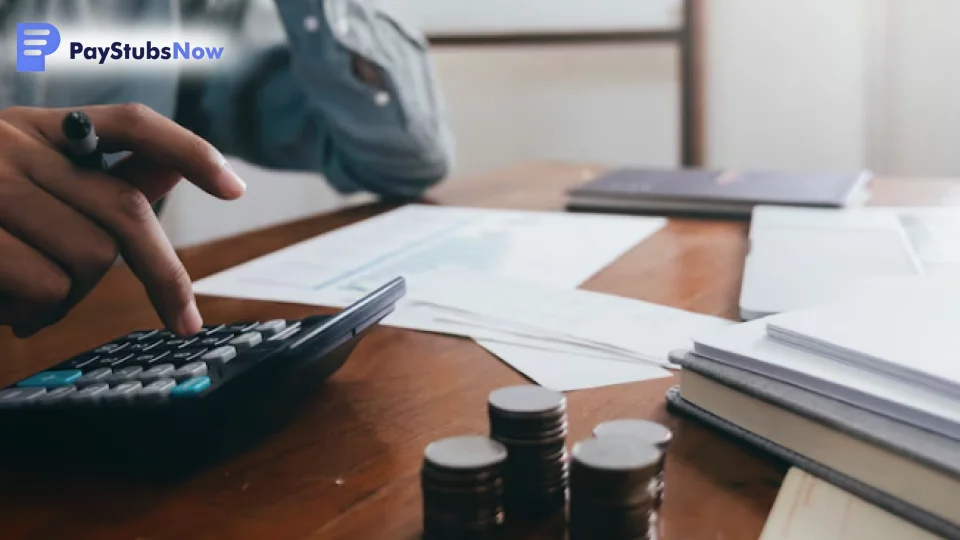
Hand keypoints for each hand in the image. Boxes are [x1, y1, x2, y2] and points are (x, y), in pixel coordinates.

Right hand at [0, 104, 245, 337]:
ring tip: (28, 299)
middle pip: (128, 210)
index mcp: (37, 129)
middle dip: (162, 275)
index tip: (235, 189)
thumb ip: (98, 181)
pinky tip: (10, 312)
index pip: (131, 124)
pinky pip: (48, 286)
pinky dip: (37, 312)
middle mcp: (14, 143)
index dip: (189, 151)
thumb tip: (171, 171)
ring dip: (70, 297)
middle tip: (181, 320)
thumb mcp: (28, 188)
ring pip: (92, 255)